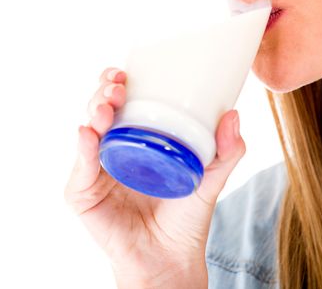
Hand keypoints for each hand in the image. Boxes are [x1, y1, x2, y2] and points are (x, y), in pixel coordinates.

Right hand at [64, 67, 245, 286]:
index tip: (128, 70)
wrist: (171, 259)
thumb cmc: (186, 215)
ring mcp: (96, 170)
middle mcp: (114, 148)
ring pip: (88, 131)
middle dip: (105, 91)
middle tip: (118, 84)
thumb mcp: (211, 178)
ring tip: (107, 105)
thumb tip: (234, 114)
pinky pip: (80, 169)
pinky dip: (82, 150)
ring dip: (94, 111)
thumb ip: (226, 151)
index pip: (123, 102)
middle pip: (102, 110)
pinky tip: (88, 133)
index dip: (119, 82)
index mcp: (138, 138)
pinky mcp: (84, 194)